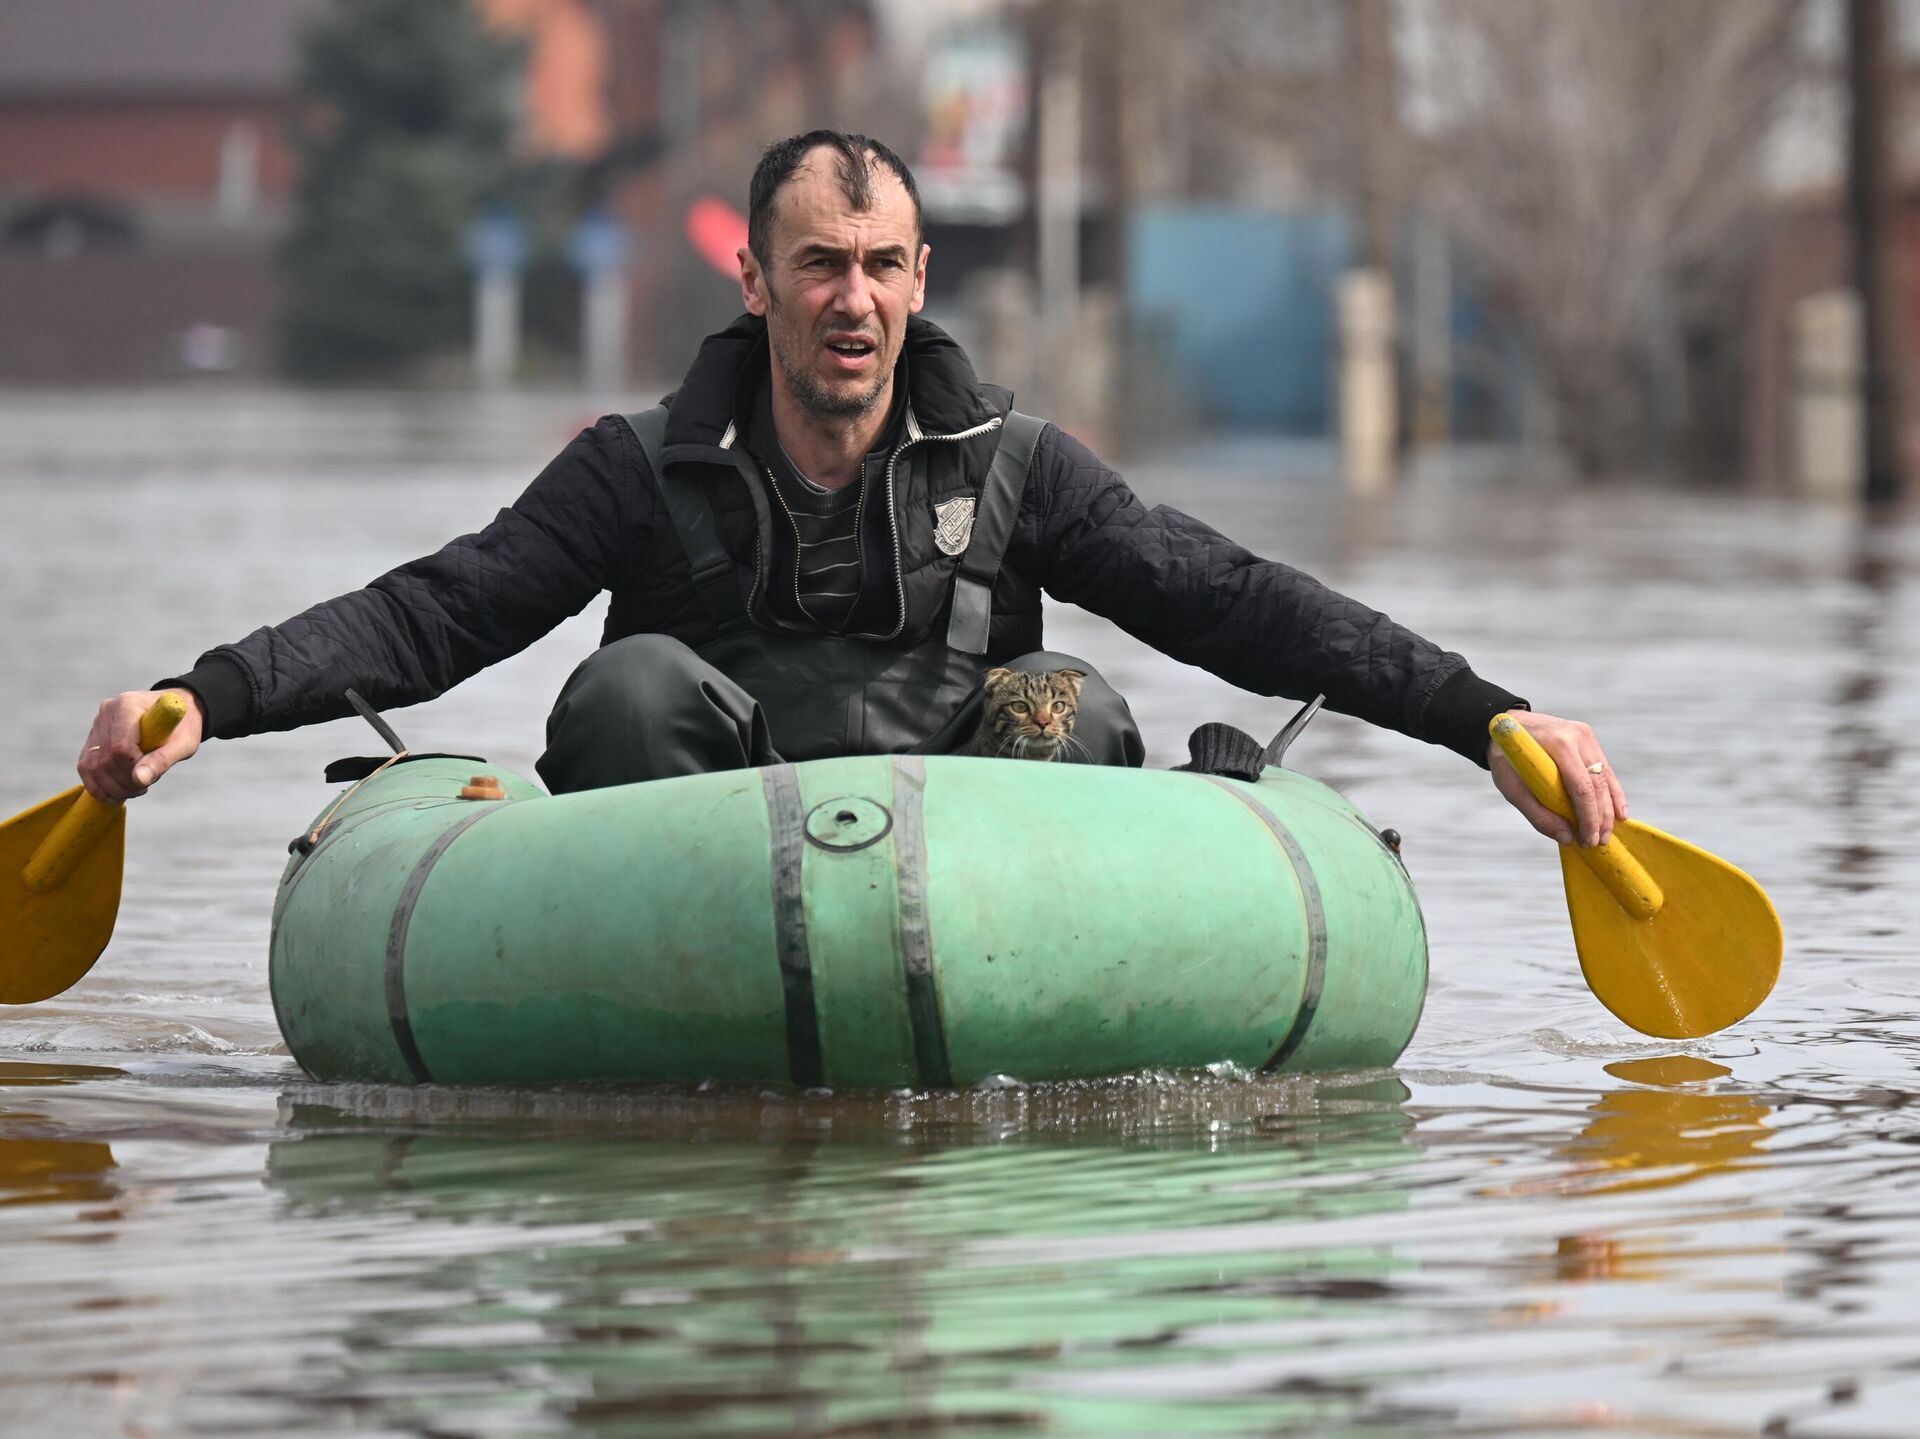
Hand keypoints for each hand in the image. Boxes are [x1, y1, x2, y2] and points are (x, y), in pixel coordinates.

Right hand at [77, 690, 204, 801]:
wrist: (174, 713)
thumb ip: (162, 760)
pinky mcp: (92, 738)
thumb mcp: (183, 743)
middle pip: (104, 760)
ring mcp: (97, 724)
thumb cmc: (182, 727)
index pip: (120, 747)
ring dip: (111, 787)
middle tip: (144, 788)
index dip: (133, 768)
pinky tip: (118, 791)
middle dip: (123, 782)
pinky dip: (98, 785)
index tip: (151, 774)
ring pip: (91, 766)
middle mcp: (107, 712)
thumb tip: (139, 780)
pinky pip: (86, 766)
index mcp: (128, 705)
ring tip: (134, 790)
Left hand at [1487, 710, 1625, 847]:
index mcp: (1559, 745)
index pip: (1582, 787)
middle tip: (1598, 842)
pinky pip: (1605, 770)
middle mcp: (1578, 737)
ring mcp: (1586, 737)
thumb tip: (1567, 838)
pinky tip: (1619, 813)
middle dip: (1601, 817)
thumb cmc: (1506, 758)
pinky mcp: (1589, 741)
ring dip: (1610, 809)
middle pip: (1598, 784)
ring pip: (1606, 778)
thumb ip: (1539, 815)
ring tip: (1607, 834)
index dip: (1589, 818)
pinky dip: (1612, 793)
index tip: (1588, 840)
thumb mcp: (1512, 788)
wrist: (1506, 725)